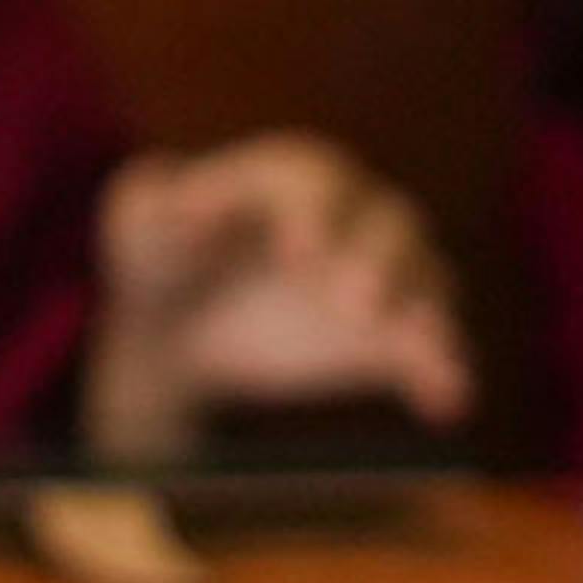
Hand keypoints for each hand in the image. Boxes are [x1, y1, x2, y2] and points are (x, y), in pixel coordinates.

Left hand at [83, 134, 471, 461]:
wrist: (177, 321)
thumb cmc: (160, 252)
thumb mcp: (137, 218)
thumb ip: (149, 198)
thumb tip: (184, 205)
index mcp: (290, 179)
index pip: (313, 181)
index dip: (312, 212)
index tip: (296, 252)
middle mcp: (352, 219)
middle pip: (386, 225)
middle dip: (376, 262)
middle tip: (354, 304)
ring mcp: (380, 276)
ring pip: (426, 280)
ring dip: (423, 310)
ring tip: (420, 341)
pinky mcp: (390, 337)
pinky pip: (433, 351)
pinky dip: (444, 373)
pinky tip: (445, 403)